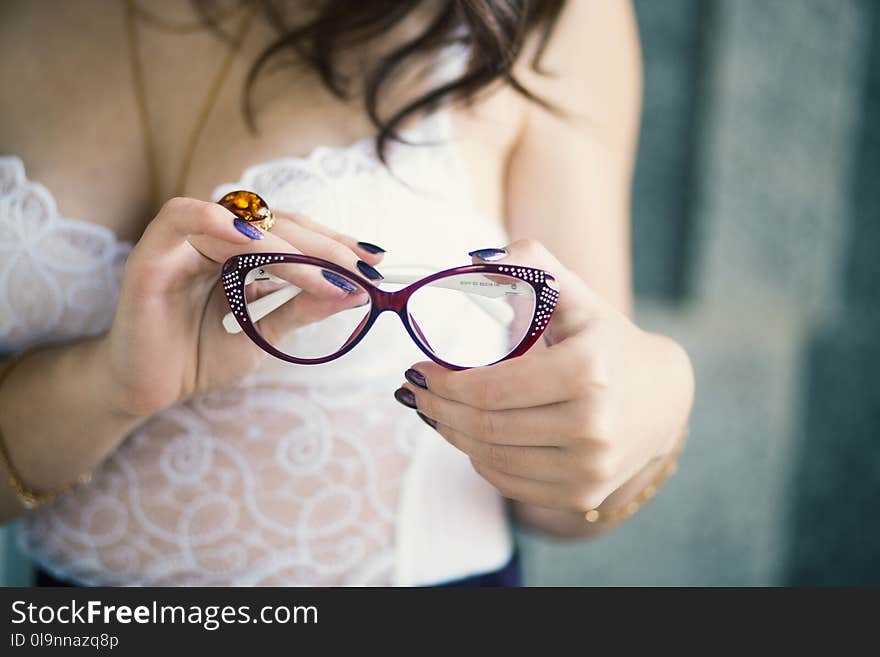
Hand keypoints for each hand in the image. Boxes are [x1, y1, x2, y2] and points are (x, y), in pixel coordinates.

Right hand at [102, 197, 384, 416]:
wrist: (145, 391)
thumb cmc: (197, 356)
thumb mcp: (263, 332)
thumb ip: (302, 308)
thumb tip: (356, 291)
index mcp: (239, 250)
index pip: (294, 234)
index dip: (335, 245)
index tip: (376, 263)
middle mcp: (213, 237)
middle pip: (276, 223)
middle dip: (325, 246)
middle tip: (363, 268)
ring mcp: (182, 242)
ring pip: (242, 222)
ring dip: (290, 246)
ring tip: (330, 274)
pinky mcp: (152, 255)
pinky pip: (182, 219)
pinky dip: (218, 222)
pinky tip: (253, 241)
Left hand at [395, 239, 693, 514]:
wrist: (661, 399)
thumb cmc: (605, 341)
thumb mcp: (576, 295)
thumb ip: (531, 264)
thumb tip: (475, 260)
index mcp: (588, 371)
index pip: (491, 389)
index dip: (443, 382)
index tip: (417, 369)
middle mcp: (593, 427)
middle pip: (485, 426)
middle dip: (437, 408)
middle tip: (414, 392)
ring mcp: (588, 468)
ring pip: (490, 457)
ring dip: (450, 433)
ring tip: (433, 411)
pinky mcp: (581, 495)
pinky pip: (507, 481)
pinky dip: (479, 458)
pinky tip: (469, 436)